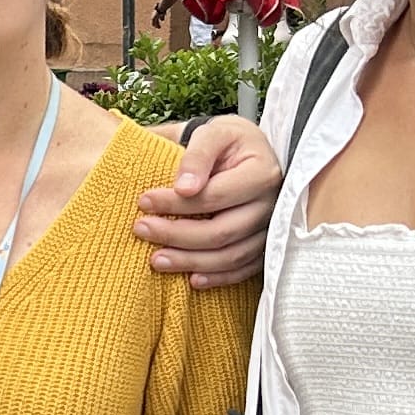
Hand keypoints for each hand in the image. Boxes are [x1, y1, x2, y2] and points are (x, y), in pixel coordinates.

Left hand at [138, 116, 282, 285]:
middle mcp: (273, 205)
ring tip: (156, 259)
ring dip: (191, 262)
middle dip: (177, 235)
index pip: (215, 196)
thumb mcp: (214, 134)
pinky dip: (218, 278)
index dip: (177, 203)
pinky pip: (244, 270)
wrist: (250, 154)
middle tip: (141, 230)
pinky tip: (192, 279)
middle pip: (222, 231)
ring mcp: (271, 230)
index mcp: (262, 172)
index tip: (144, 201)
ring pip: (231, 256)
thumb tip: (183, 188)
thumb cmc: (229, 142)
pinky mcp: (266, 247)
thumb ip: (198, 155)